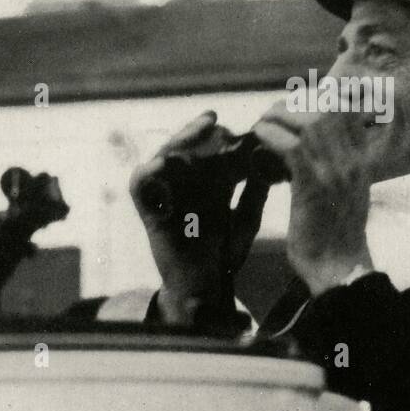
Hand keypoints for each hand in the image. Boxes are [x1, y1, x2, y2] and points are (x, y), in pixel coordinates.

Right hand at [129, 111, 269, 323]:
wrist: (204, 286)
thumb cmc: (225, 253)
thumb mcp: (247, 217)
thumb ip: (255, 191)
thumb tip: (270, 158)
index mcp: (208, 183)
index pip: (214, 150)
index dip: (229, 137)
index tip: (248, 133)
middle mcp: (185, 184)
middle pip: (189, 146)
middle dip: (204, 133)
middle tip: (219, 124)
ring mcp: (166, 194)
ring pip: (165, 155)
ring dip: (181, 140)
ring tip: (200, 131)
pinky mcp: (149, 210)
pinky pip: (140, 185)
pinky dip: (147, 172)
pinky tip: (164, 162)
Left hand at [252, 106, 372, 294]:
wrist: (338, 267)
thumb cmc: (334, 234)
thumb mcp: (345, 193)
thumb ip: (336, 166)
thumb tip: (315, 145)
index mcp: (361, 159)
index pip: (348, 108)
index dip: (319, 97)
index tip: (294, 105)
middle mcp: (353, 159)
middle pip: (326, 106)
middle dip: (292, 105)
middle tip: (270, 116)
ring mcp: (336, 170)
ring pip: (307, 121)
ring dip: (277, 118)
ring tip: (261, 126)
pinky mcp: (314, 185)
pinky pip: (291, 146)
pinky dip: (271, 138)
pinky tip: (258, 142)